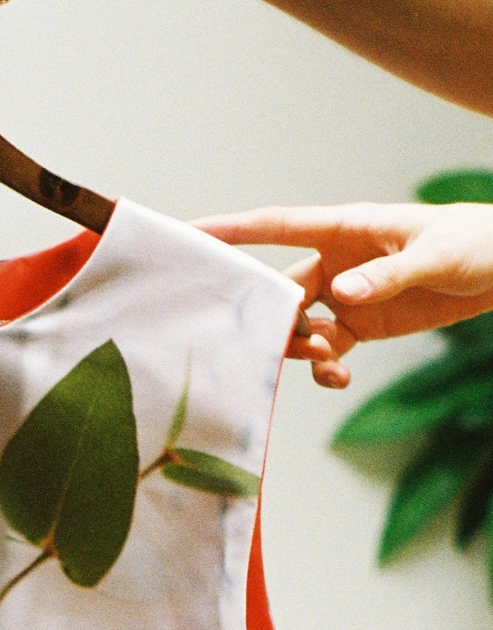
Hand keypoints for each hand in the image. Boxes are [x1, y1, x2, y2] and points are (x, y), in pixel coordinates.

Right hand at [194, 202, 492, 387]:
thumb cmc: (476, 242)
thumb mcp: (434, 256)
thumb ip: (386, 275)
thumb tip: (340, 293)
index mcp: (344, 229)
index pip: (275, 227)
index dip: (230, 231)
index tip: (190, 235)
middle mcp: (334, 262)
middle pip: (280, 291)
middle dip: (274, 320)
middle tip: (285, 345)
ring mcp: (344, 295)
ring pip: (299, 327)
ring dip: (304, 350)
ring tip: (331, 364)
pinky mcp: (359, 325)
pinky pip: (326, 351)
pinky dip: (326, 368)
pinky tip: (340, 378)